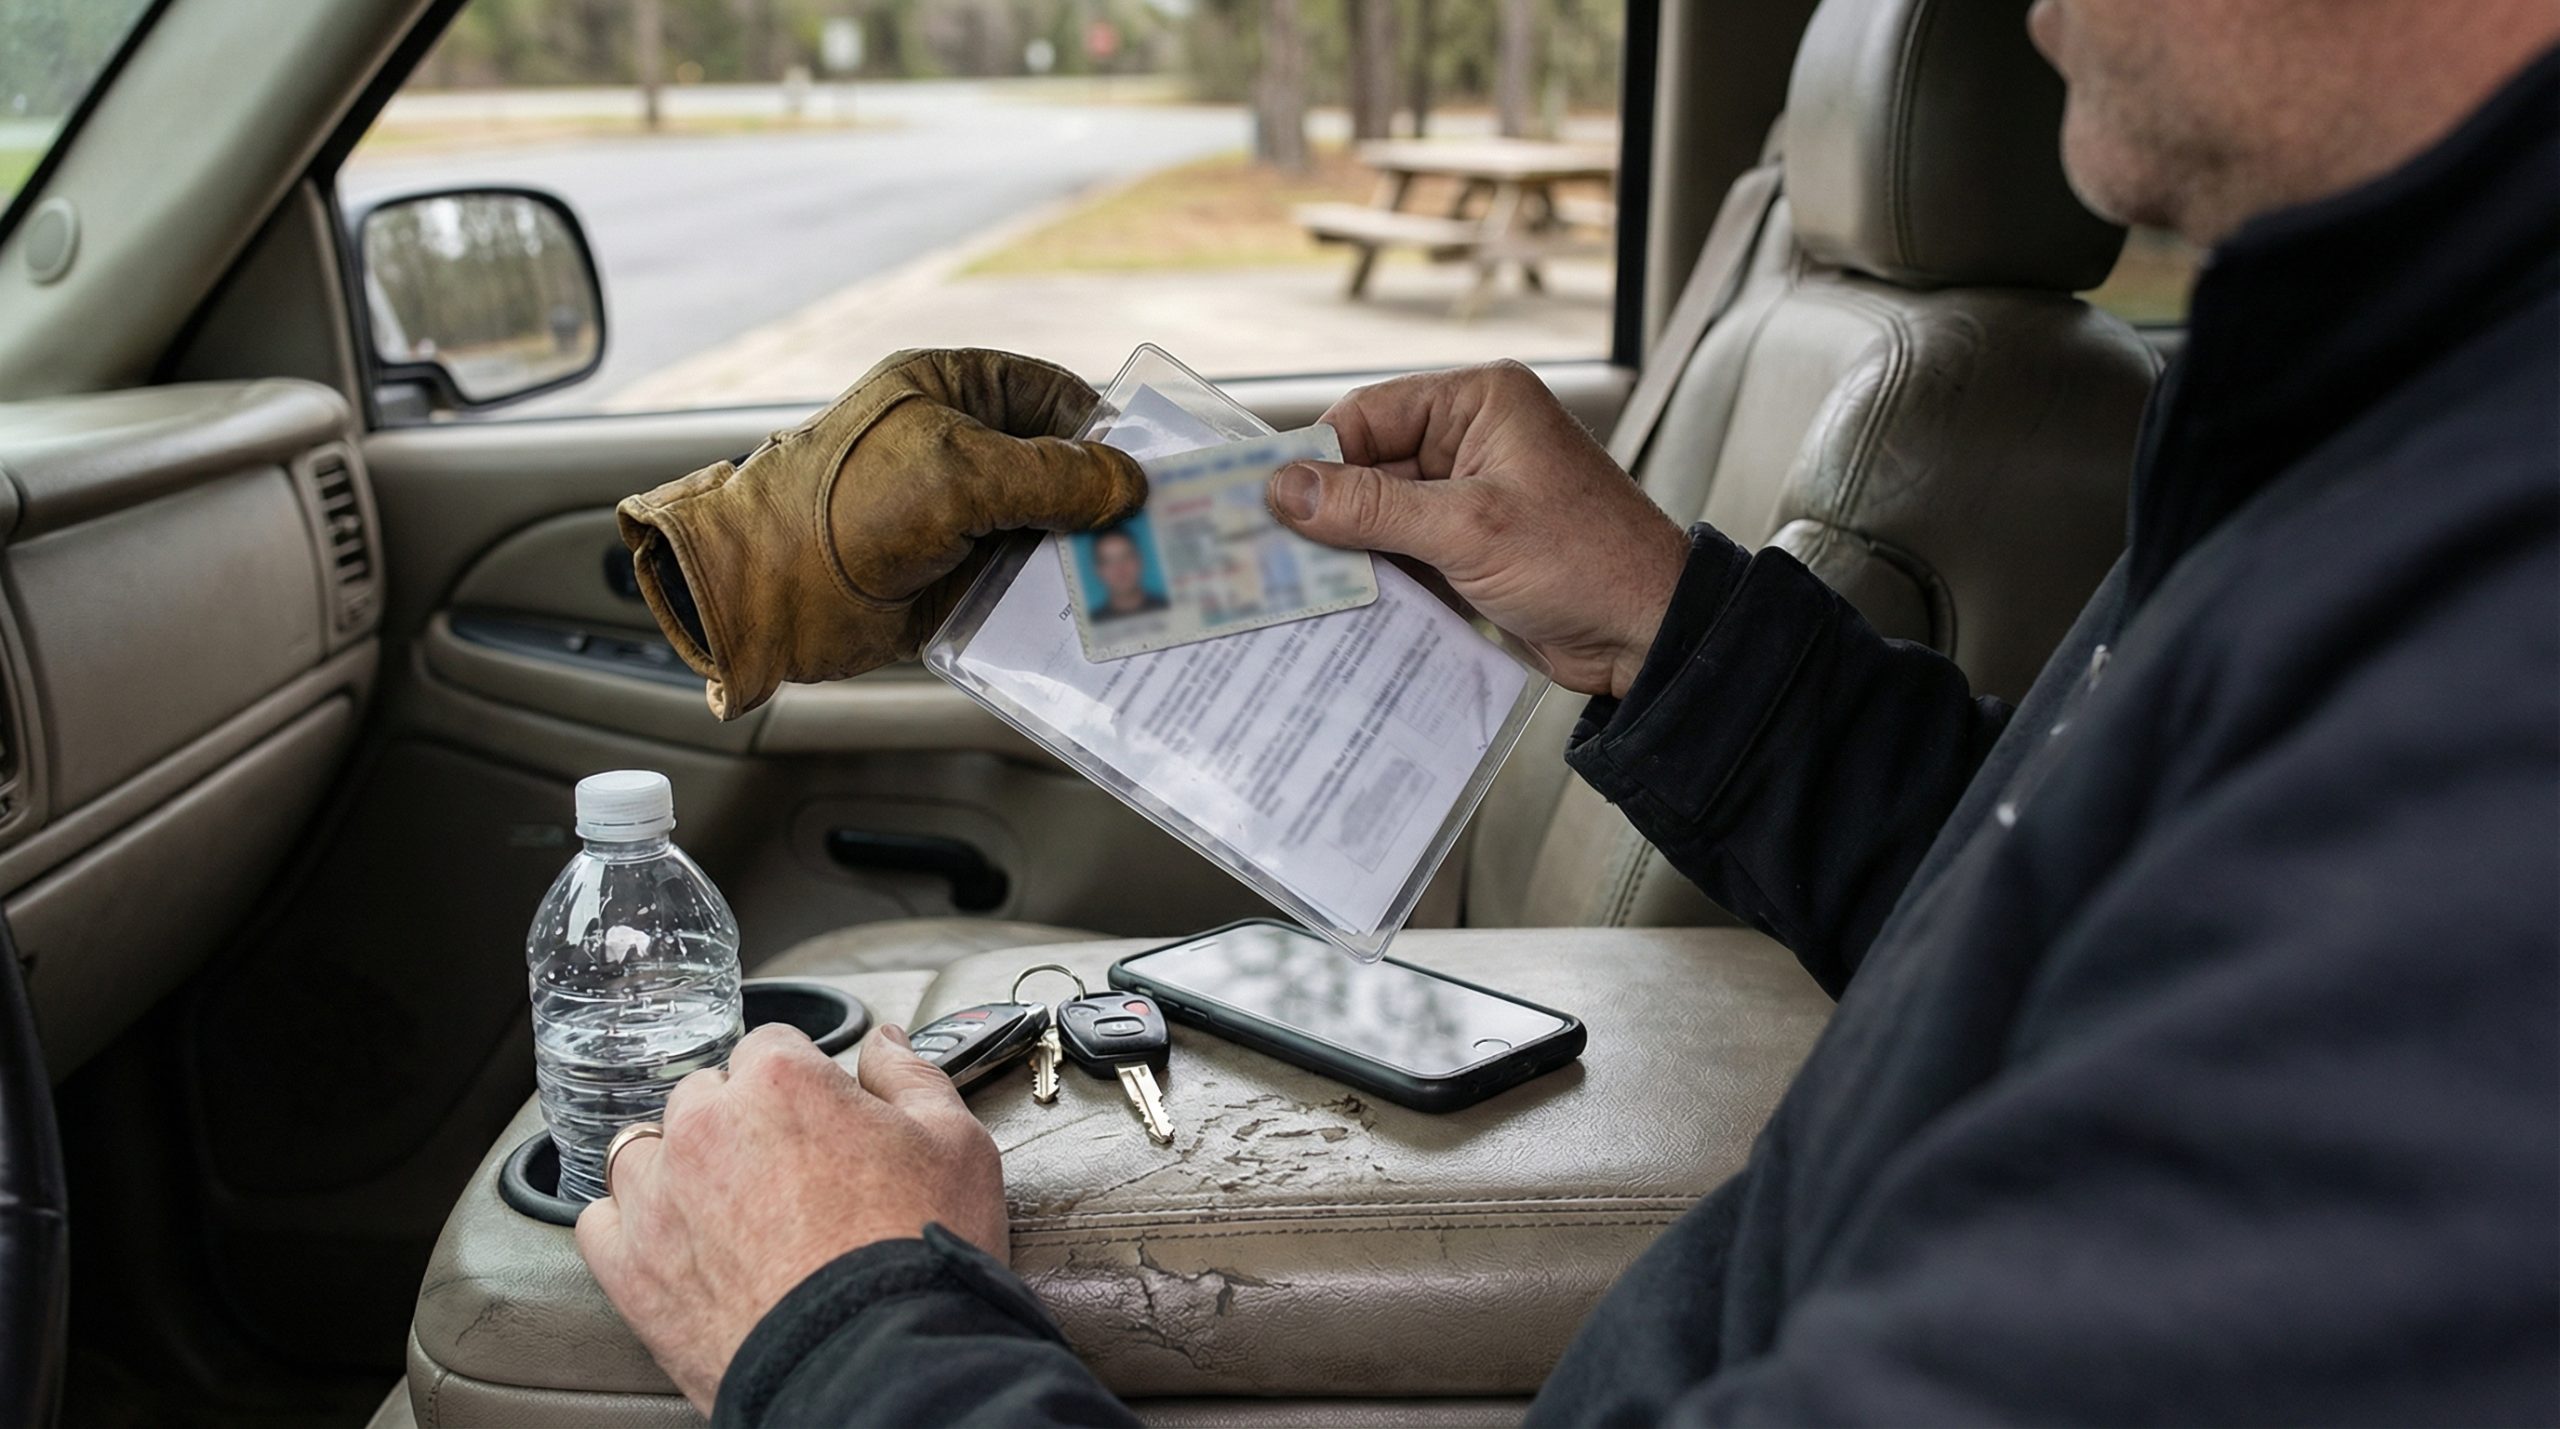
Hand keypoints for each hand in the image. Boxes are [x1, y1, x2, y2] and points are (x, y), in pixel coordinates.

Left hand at [576, 1023, 1006, 1414]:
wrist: (872, 1364)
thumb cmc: (914, 1255)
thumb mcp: (954, 1144)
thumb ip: (911, 1076)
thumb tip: (885, 1043)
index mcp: (779, 1082)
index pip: (772, 1044)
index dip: (804, 1081)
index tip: (822, 1119)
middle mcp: (705, 1126)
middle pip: (705, 1094)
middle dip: (741, 1121)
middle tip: (789, 1173)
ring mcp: (658, 1197)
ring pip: (644, 1151)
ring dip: (678, 1166)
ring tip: (727, 1209)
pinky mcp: (630, 1268)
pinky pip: (601, 1222)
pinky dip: (632, 1227)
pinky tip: (677, 1244)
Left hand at [618, 348, 1145, 719]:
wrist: (761, 596)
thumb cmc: (841, 509)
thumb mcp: (958, 474)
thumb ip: (1052, 476)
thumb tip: (1130, 486)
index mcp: (951, 392)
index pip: (1052, 396)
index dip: (1104, 428)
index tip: (1154, 467)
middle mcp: (958, 451)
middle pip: (1059, 469)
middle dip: (1106, 503)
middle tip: (1168, 534)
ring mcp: (956, 520)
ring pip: (1047, 533)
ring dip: (1088, 560)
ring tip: (1150, 584)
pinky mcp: (953, 581)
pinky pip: (1022, 587)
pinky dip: (1057, 604)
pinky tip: (1100, 620)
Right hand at [1267, 361, 1689, 697]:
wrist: (1650, 634)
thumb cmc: (1586, 562)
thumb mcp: (1468, 528)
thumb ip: (1372, 507)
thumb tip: (1287, 488)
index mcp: (1481, 402)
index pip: (1370, 414)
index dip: (1317, 457)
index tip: (1264, 499)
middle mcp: (1475, 438)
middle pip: (1368, 464)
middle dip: (1325, 510)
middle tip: (1265, 551)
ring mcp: (1474, 494)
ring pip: (1381, 512)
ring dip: (1348, 549)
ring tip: (1293, 583)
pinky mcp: (1473, 546)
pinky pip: (1405, 550)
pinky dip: (1377, 575)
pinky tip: (1341, 603)